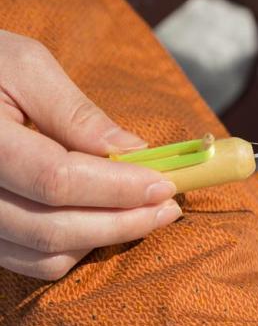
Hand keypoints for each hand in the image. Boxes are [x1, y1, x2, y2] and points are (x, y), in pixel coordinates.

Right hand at [0, 31, 181, 280]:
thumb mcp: (22, 64)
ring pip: (42, 256)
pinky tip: (100, 221)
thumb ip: (75, 110)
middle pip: (51, 229)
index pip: (55, 179)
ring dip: (102, 241)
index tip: (166, 183)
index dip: (117, 187)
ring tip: (144, 214)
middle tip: (168, 206)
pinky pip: (25, 262)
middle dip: (122, 222)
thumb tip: (134, 150)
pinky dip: (72, 250)